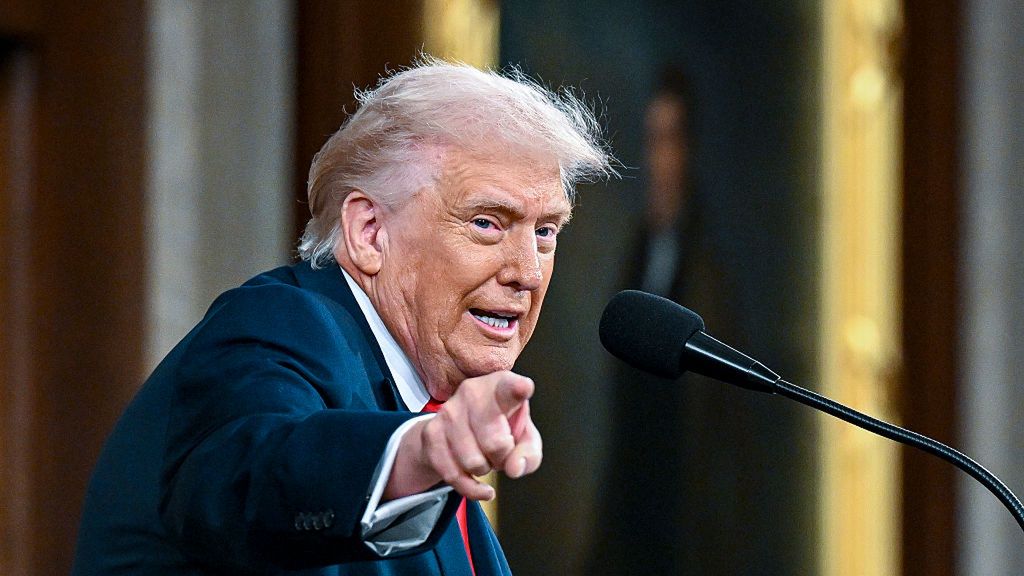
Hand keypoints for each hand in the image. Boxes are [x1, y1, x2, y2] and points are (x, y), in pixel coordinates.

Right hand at [385, 371, 542, 500]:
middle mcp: (472, 392)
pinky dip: (471, 488)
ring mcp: (448, 412)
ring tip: (484, 455)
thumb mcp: (524, 439)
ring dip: (485, 469)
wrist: (457, 429)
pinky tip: (480, 485)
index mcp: (501, 386)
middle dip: (502, 458)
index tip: (524, 388)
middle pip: (495, 444)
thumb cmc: (500, 429)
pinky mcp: (431, 433)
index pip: (509, 389)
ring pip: (474, 462)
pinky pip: (454, 475)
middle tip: (501, 450)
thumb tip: (514, 468)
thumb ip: (529, 454)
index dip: (518, 389)